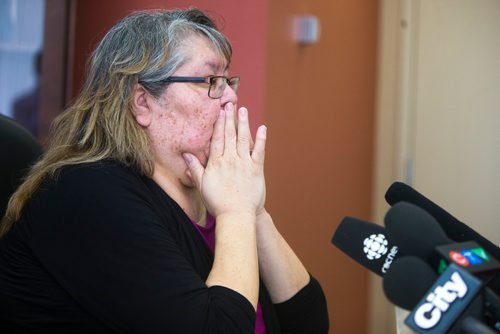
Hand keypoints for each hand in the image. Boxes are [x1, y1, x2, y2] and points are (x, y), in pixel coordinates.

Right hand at [183, 103, 266, 218]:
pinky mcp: (256, 169)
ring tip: (244, 110)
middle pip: (230, 134)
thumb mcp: (202, 185)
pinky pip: (259, 151)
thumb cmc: (217, 202)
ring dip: (244, 123)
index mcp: (216, 162)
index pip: (217, 138)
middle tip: (231, 104)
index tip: (220, 111)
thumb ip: (195, 168)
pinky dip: (261, 139)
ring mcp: (244, 163)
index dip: (219, 123)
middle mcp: (230, 159)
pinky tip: (263, 128)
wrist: (236, 215)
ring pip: (244, 139)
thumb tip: (186, 154)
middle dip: (230, 118)